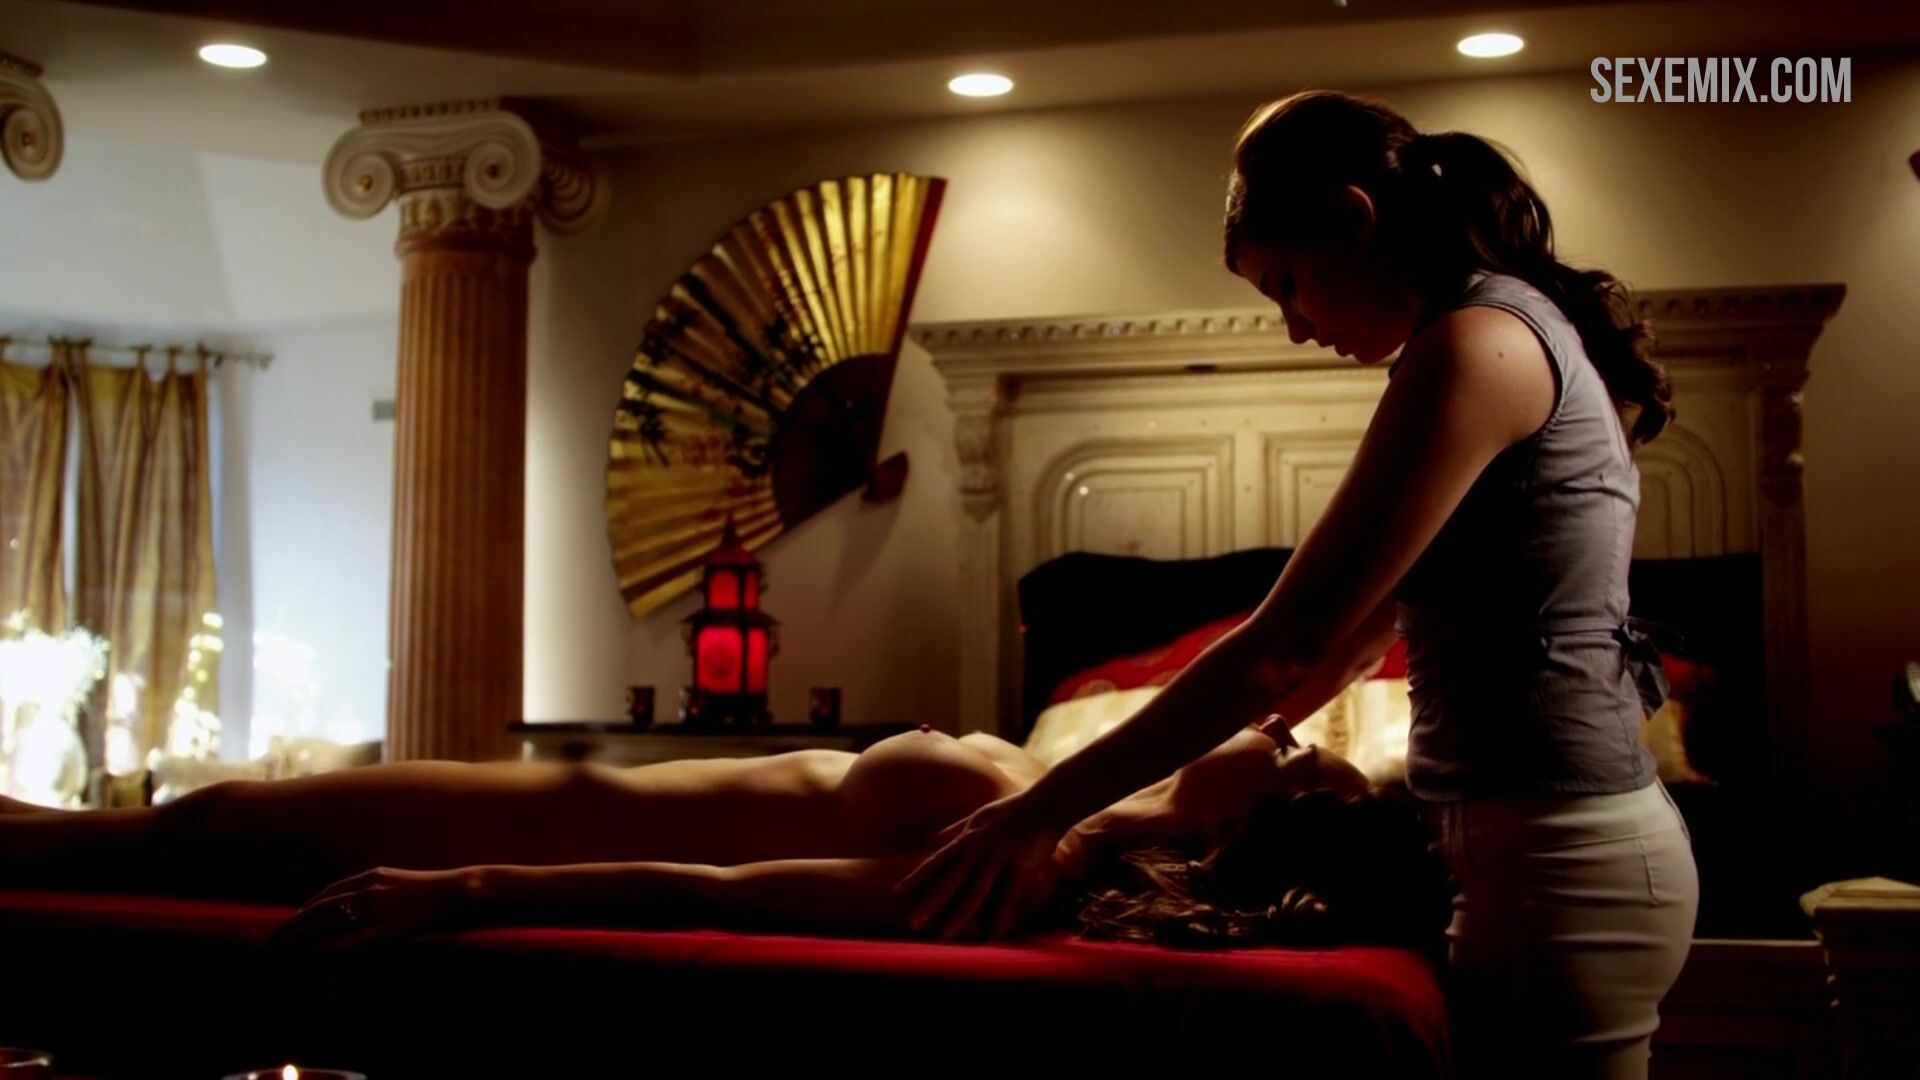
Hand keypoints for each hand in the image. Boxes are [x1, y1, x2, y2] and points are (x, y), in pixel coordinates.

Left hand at [270, 866, 475, 948]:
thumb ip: (383, 890)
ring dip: (301, 939)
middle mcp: (367, 889)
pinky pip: (349, 942)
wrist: (460, 892)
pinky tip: (313, 959)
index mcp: (372, 876)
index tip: (292, 921)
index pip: (328, 894)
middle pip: (320, 908)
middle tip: (273, 939)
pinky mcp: (385, 929)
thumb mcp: (405, 883)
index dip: (306, 909)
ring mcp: (375, 909)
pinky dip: (327, 950)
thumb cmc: (438, 891)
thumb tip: (366, 904)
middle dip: (293, 925)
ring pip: (327, 925)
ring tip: (282, 950)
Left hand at [895, 793, 1066, 941]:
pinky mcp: (1020, 869)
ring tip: (942, 935)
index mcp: (967, 839)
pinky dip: (998, 919)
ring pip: (974, 893)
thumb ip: (954, 829)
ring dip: (957, 916)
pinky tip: (990, 937)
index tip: (897, 893)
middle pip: (949, 881)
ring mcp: (999, 860)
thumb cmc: (1010, 809)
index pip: (936, 862)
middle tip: (912, 923)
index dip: (916, 878)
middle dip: (930, 903)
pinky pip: (1007, 898)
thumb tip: (932, 838)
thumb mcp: (977, 816)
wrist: (1045, 804)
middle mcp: (978, 851)